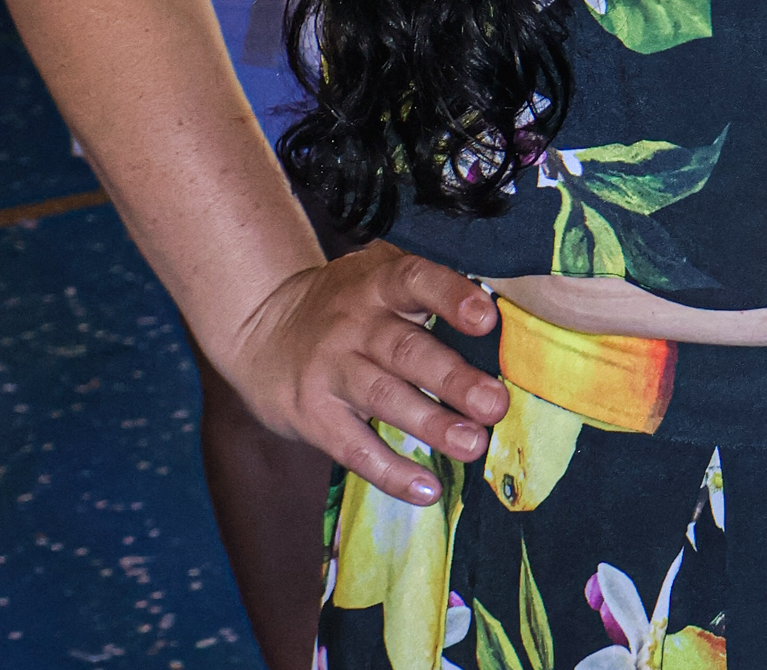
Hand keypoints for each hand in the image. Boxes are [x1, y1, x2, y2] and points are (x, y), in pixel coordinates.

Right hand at [226, 241, 505, 503]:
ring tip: (474, 445)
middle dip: (453, 378)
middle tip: (496, 404)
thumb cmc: (347, 304)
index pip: (416, 280)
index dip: (451, 297)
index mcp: (378, 282)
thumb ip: (428, 290)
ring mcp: (330, 370)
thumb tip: (505, 312)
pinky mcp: (313, 416)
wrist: (261, 328)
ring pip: (384, 398)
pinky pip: (354, 448)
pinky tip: (427, 490)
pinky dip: (391, 472)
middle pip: (406, 350)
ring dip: (432, 424)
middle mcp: (354, 324)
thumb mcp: (377, 277)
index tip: (487, 318)